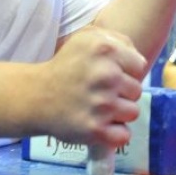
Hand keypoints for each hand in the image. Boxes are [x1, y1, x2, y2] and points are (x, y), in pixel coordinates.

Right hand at [35, 27, 146, 148]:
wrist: (36, 96)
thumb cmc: (67, 66)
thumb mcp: (87, 38)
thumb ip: (118, 40)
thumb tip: (138, 58)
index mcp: (105, 49)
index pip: (139, 66)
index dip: (127, 72)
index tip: (110, 75)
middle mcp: (106, 75)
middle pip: (137, 91)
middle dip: (122, 93)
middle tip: (101, 92)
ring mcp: (101, 104)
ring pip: (132, 113)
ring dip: (119, 113)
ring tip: (100, 108)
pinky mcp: (95, 130)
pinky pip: (124, 136)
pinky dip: (114, 134)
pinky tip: (100, 125)